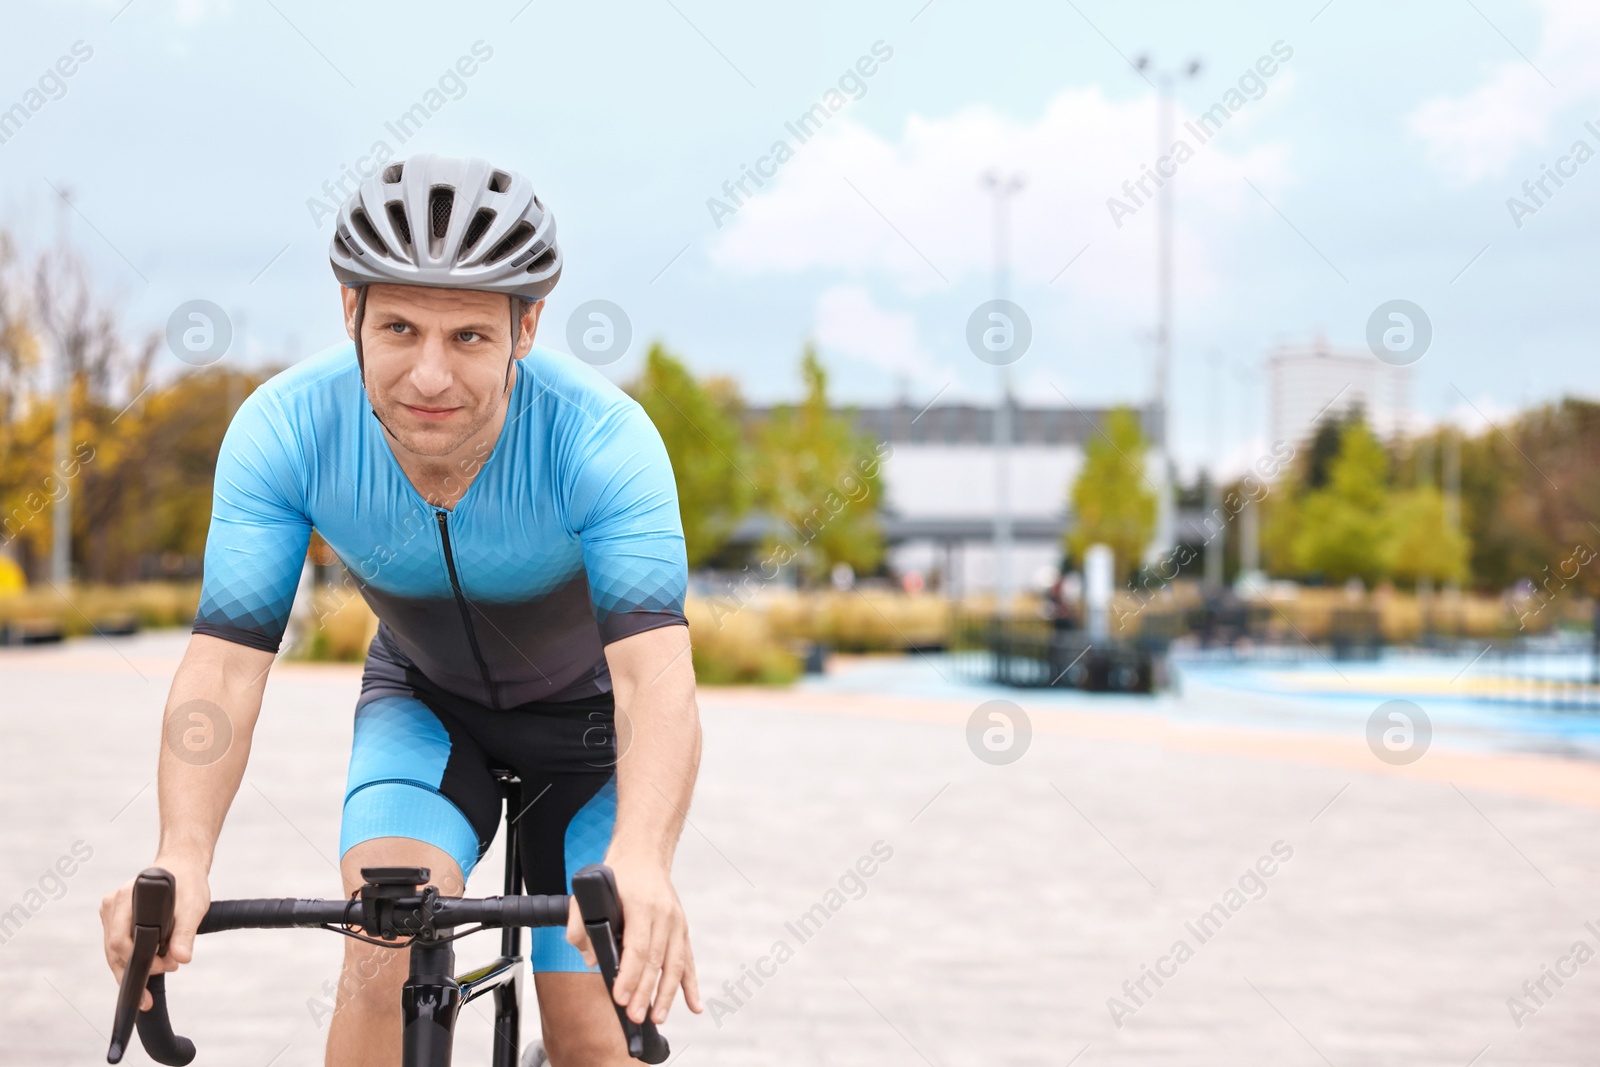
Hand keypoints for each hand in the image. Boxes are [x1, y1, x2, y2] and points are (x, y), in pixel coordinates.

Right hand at [100, 855, 210, 1011]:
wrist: (183, 867)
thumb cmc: (187, 883)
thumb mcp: (193, 906)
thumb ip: (185, 933)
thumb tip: (181, 958)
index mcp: (125, 897)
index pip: (121, 940)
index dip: (139, 961)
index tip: (163, 969)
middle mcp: (112, 905)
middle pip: (114, 950)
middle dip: (135, 971)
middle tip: (153, 991)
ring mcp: (111, 913)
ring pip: (113, 952)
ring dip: (133, 969)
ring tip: (154, 983)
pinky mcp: (115, 919)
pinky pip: (118, 946)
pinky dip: (131, 960)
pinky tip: (145, 971)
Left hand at [567, 854, 702, 1023]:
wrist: (644, 855)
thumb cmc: (617, 875)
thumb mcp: (588, 893)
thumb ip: (580, 926)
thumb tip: (590, 959)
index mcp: (641, 904)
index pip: (638, 946)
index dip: (630, 975)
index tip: (621, 998)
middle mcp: (664, 914)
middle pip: (657, 960)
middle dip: (646, 992)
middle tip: (635, 1016)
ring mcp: (677, 921)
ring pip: (675, 963)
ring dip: (667, 994)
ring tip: (657, 1018)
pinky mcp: (683, 928)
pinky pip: (688, 960)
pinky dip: (691, 985)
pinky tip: (694, 1006)